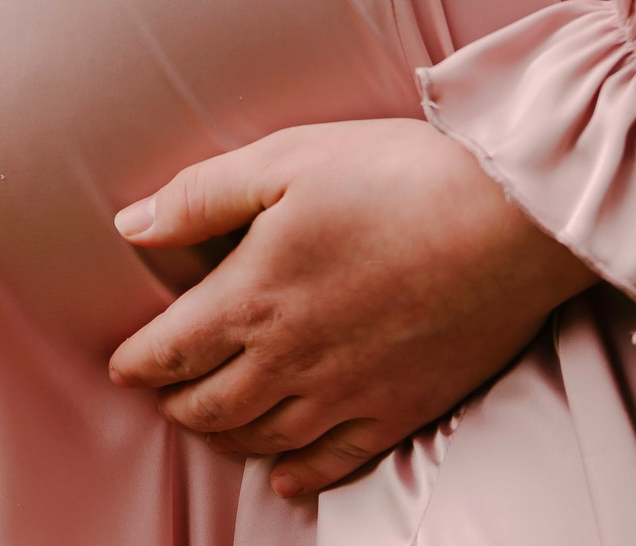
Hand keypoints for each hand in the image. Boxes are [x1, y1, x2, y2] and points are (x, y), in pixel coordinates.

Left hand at [108, 119, 595, 499]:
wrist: (511, 219)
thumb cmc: (397, 175)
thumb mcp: (286, 159)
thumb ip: (201, 197)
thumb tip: (131, 225)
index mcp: (252, 297)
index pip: (167, 352)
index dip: (135, 361)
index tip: (123, 362)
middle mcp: (289, 361)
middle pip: (207, 406)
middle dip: (174, 401)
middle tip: (165, 388)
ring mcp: (346, 394)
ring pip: (260, 440)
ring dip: (224, 436)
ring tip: (211, 421)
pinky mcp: (400, 410)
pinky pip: (332, 464)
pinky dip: (296, 475)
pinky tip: (284, 474)